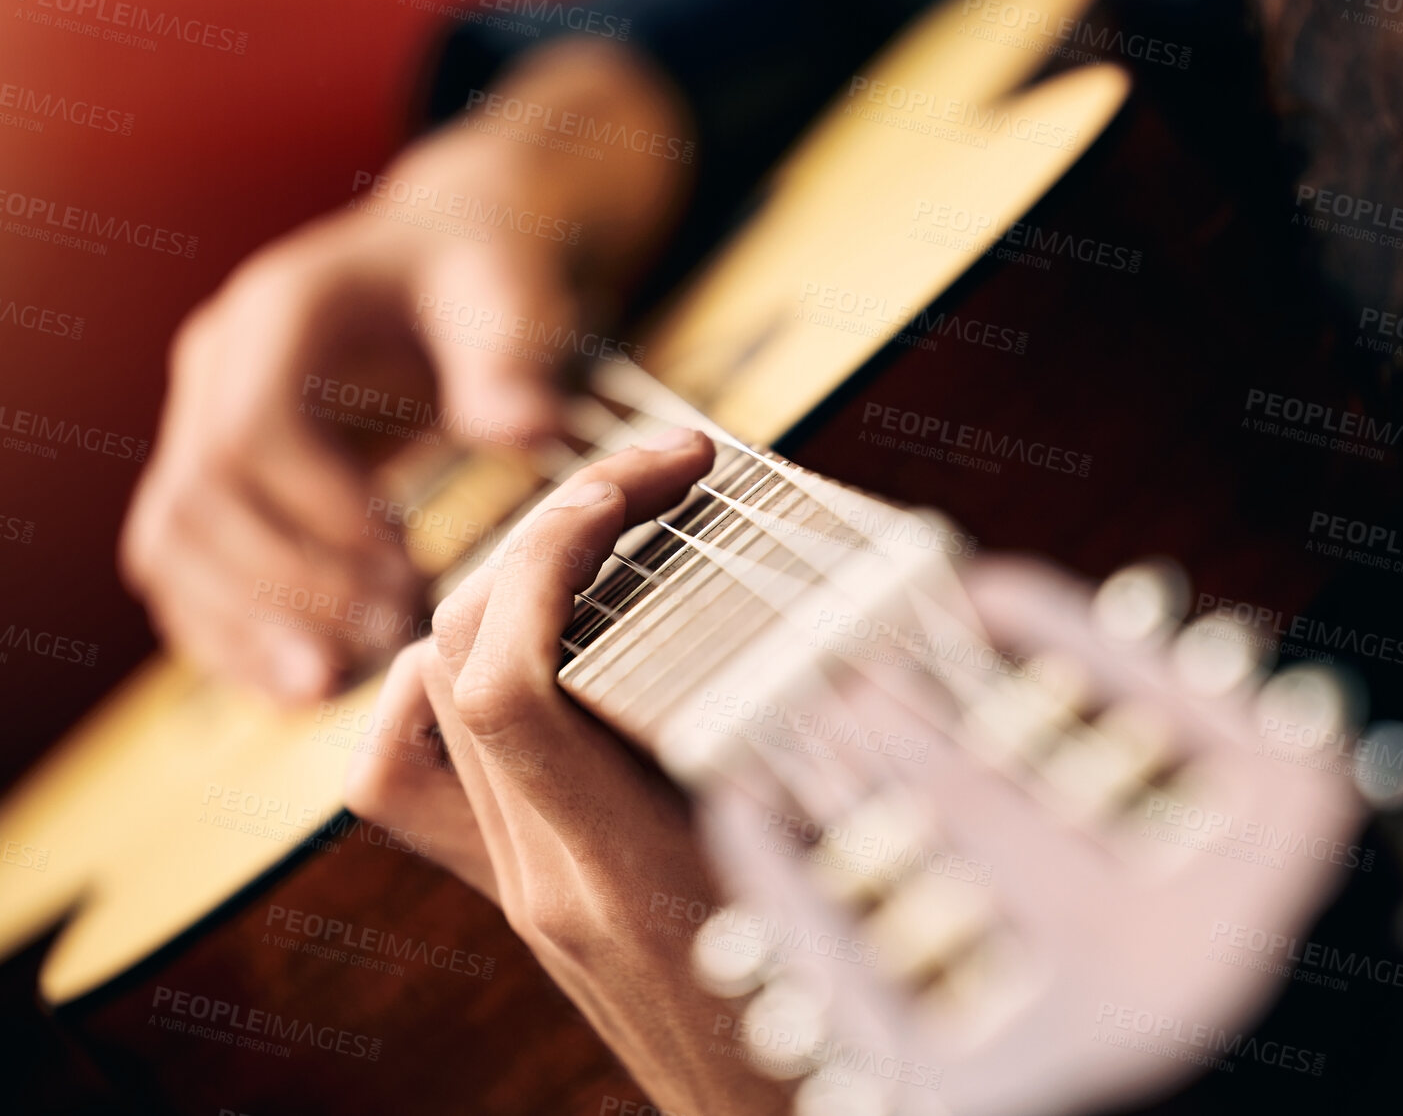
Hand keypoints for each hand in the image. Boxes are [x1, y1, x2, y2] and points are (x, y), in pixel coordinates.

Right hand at [121, 38, 692, 701]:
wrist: (453, 257)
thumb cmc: (486, 273)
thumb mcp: (514, 293)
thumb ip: (514, 358)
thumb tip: (526, 429)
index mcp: (279, 311)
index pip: (251, 432)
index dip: (320, 520)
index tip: (408, 571)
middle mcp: (218, 365)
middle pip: (198, 502)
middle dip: (287, 591)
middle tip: (387, 641)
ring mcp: (203, 420)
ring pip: (173, 547)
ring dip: (250, 628)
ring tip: (346, 679)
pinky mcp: (216, 477)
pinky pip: (188, 571)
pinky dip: (234, 637)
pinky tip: (308, 684)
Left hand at [345, 429, 792, 1115]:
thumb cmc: (834, 1027)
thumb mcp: (852, 889)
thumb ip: (844, 771)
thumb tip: (883, 636)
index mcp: (616, 878)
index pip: (506, 683)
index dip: (555, 550)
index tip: (653, 477)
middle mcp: (540, 879)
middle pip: (455, 658)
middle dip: (548, 532)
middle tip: (661, 474)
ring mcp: (518, 885)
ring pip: (419, 700)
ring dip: (498, 587)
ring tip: (602, 533)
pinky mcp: (524, 887)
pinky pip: (421, 767)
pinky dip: (451, 675)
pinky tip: (533, 645)